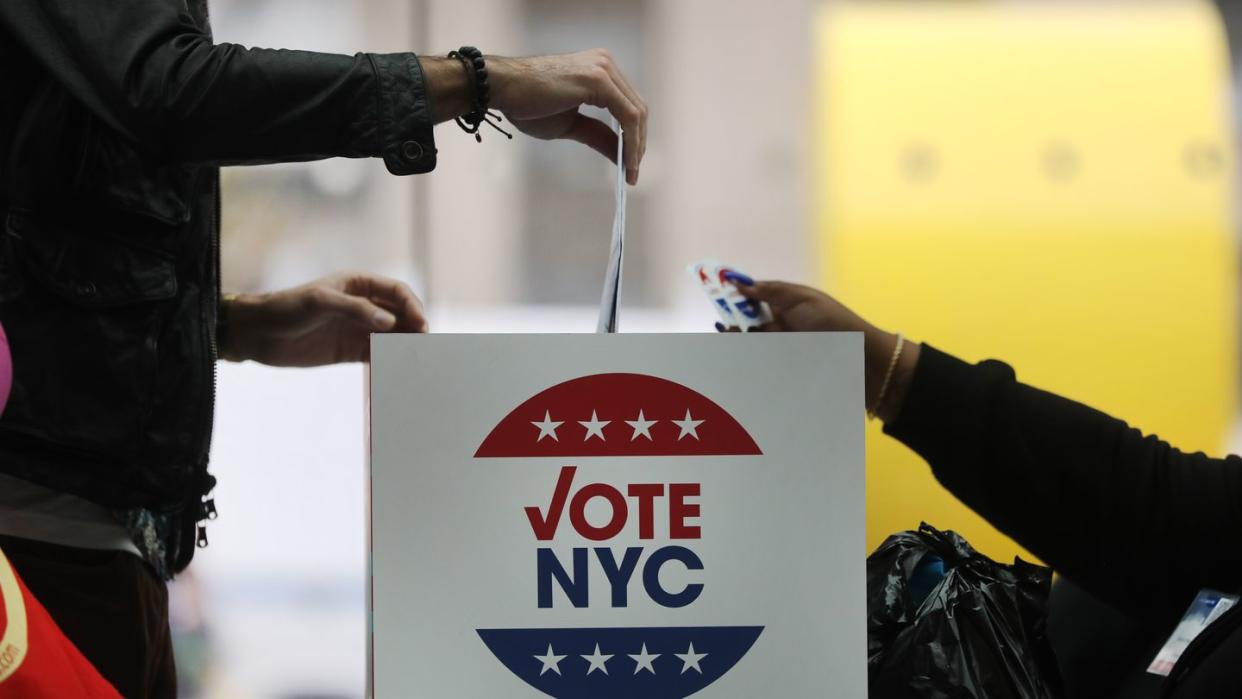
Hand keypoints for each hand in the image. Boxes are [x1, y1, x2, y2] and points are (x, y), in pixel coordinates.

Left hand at [221, 273, 427, 366]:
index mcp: (359, 284)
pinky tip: (398, 371)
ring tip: (417, 362)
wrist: (257, 333)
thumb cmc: (285, 308)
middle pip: (401, 315)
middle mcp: (364, 305)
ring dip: (406, 347)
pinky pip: (378, 356)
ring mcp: (359, 329)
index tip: (420, 325)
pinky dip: (391, 362)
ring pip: (393, 336)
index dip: (412, 306)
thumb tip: (391, 322)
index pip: (397, 292)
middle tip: (425, 346)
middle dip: (415, 328)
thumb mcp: (319, 302)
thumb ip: (356, 309)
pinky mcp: (350, 351)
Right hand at [488, 51, 647, 184]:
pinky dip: (631, 141)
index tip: (633, 164)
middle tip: (634, 172)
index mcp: (600, 70)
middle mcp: (606, 64)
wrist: (501, 88)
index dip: (635, 136)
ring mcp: (603, 69)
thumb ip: (598, 136)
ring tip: (631, 172)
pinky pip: (627, 115)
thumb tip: (622, 156)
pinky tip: (626, 161)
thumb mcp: (570, 125)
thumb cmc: (527, 103)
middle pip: (637, 108)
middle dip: (638, 143)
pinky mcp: (598, 79)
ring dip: (637, 145)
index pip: (629, 105)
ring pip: (636, 113)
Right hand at [722, 275, 919, 421]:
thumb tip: (739, 283)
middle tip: (723, 325)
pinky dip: (751, 356)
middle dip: (733, 324)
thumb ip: (771, 291)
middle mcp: (782, 326)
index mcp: (787, 304)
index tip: (716, 293)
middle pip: (747, 323)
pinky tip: (744, 348)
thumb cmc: (836, 324)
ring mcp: (784, 348)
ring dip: (739, 340)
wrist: (862, 361)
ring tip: (730, 337)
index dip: (735, 296)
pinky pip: (762, 363)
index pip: (753, 298)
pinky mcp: (785, 368)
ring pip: (752, 343)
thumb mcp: (803, 299)